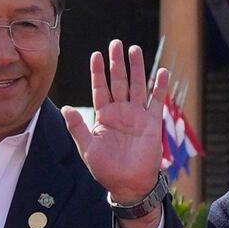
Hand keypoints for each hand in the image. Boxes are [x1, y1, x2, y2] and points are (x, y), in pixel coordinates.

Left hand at [64, 39, 172, 208]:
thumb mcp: (87, 148)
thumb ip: (78, 127)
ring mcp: (137, 115)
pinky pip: (156, 101)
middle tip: (116, 43)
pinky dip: (159, 87)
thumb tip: (66, 107)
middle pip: (119, 81)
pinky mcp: (152, 122)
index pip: (100, 88)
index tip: (96, 55)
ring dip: (137, 68)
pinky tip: (162, 72)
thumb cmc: (106, 169)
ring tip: (135, 50)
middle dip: (117, 63)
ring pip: (137, 86)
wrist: (128, 184)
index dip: (98, 72)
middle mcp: (120, 112)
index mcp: (103, 116)